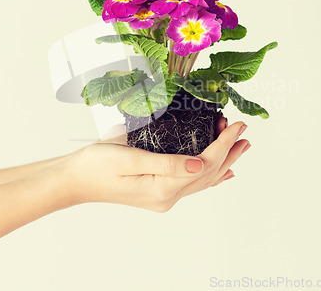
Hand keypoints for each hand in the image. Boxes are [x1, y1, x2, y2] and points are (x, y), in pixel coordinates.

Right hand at [59, 114, 249, 211]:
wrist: (75, 179)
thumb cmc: (96, 165)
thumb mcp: (131, 159)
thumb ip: (168, 163)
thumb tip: (203, 165)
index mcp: (163, 188)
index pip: (205, 163)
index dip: (224, 143)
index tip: (237, 124)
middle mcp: (167, 196)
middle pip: (209, 172)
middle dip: (229, 151)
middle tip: (245, 132)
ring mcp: (163, 196)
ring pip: (203, 178)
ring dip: (223, 161)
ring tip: (239, 146)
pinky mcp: (158, 191)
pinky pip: (191, 183)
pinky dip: (209, 174)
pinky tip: (220, 172)